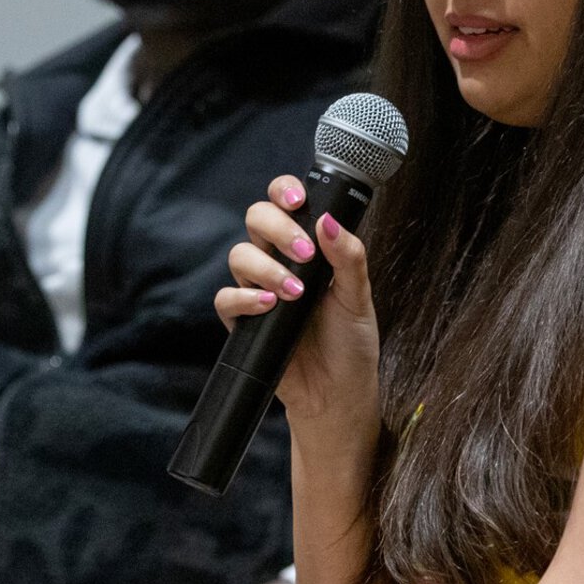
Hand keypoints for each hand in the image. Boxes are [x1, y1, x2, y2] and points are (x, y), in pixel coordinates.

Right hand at [214, 175, 380, 444]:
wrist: (336, 393)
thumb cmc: (349, 343)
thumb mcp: (358, 297)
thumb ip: (347, 257)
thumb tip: (329, 221)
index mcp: (307, 247)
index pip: (284, 203)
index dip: (283, 190)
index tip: (297, 199)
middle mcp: (278, 260)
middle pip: (255, 218)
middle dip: (277, 227)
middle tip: (303, 253)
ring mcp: (258, 289)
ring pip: (239, 255)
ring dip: (265, 267)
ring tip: (294, 293)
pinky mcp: (242, 321)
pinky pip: (226, 298)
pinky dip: (244, 298)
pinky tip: (269, 306)